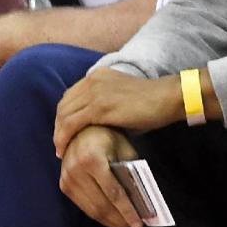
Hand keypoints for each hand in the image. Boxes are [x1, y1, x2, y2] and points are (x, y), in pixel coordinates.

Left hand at [54, 68, 181, 156]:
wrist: (168, 97)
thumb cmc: (153, 103)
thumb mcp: (123, 100)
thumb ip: (107, 108)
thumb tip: (97, 128)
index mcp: (98, 76)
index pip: (71, 96)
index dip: (64, 116)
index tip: (64, 132)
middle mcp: (93, 80)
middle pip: (64, 105)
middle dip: (58, 126)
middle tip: (60, 144)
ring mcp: (94, 92)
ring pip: (64, 115)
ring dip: (59, 134)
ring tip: (61, 150)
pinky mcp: (99, 107)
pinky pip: (71, 124)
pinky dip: (64, 138)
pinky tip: (64, 150)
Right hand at [59, 125, 143, 226]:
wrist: (82, 128)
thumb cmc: (109, 137)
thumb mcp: (125, 151)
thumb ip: (131, 175)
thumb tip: (140, 203)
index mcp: (93, 159)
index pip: (114, 193)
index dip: (127, 211)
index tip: (139, 224)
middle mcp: (76, 169)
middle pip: (102, 205)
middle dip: (120, 220)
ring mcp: (67, 178)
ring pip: (91, 210)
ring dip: (110, 221)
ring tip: (124, 225)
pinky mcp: (64, 185)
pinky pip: (83, 206)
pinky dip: (98, 215)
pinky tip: (110, 218)